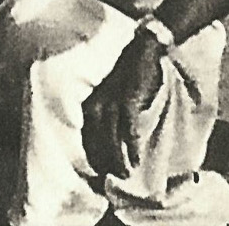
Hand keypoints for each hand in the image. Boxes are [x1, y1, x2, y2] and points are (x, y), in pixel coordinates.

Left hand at [81, 29, 164, 180]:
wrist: (142, 50)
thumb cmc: (128, 78)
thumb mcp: (112, 97)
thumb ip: (108, 117)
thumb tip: (110, 145)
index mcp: (89, 104)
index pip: (86, 138)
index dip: (92, 158)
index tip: (99, 174)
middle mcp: (96, 103)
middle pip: (96, 142)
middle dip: (105, 162)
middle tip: (115, 177)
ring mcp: (112, 101)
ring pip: (111, 139)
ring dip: (118, 159)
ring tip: (126, 173)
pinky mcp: (128, 99)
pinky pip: (128, 129)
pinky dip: (131, 146)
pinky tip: (135, 159)